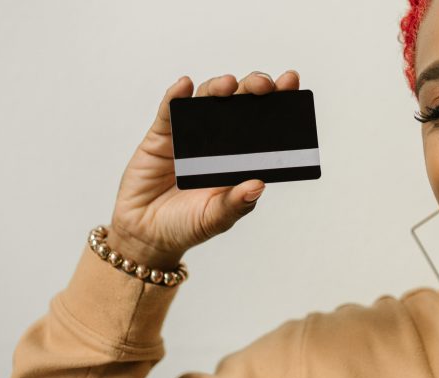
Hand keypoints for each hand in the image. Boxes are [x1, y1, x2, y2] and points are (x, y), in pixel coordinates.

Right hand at [107, 70, 301, 269]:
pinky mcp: (161, 135)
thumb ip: (236, 204)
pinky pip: (169, 110)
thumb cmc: (186, 225)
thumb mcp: (215, 219)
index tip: (291, 82)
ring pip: (207, 100)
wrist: (146, 234)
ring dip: (218, 87)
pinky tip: (184, 86)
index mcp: (240, 158)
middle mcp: (218, 140)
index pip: (265, 123)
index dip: (279, 100)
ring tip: (227, 85)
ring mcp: (190, 134)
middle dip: (253, 87)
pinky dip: (176, 96)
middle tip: (263, 85)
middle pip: (239, 102)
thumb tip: (258, 185)